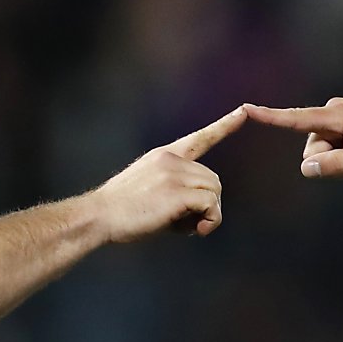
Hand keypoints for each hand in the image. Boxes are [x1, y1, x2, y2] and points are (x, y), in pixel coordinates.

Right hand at [93, 108, 245, 243]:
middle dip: (207, 204)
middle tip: (189, 224)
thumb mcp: (150, 192)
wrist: (98, 216)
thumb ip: (178, 192)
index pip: (200, 138)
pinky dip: (210, 220)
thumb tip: (204, 214)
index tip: (244, 111)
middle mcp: (171, 159)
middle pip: (213, 179)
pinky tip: (195, 230)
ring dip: (208, 214)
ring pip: (214, 191)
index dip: (224, 126)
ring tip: (187, 227)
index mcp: (164, 156)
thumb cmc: (122, 213)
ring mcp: (174, 173)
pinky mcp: (177, 192)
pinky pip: (211, 205)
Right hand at [242, 98, 342, 178]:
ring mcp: (340, 115)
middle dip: (326, 159)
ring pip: (320, 147)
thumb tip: (305, 168)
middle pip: (311, 145)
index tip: (245, 109)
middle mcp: (334, 110)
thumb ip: (334, 166)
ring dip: (337, 157)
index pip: (296, 119)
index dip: (270, 117)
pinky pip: (332, 144)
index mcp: (338, 116)